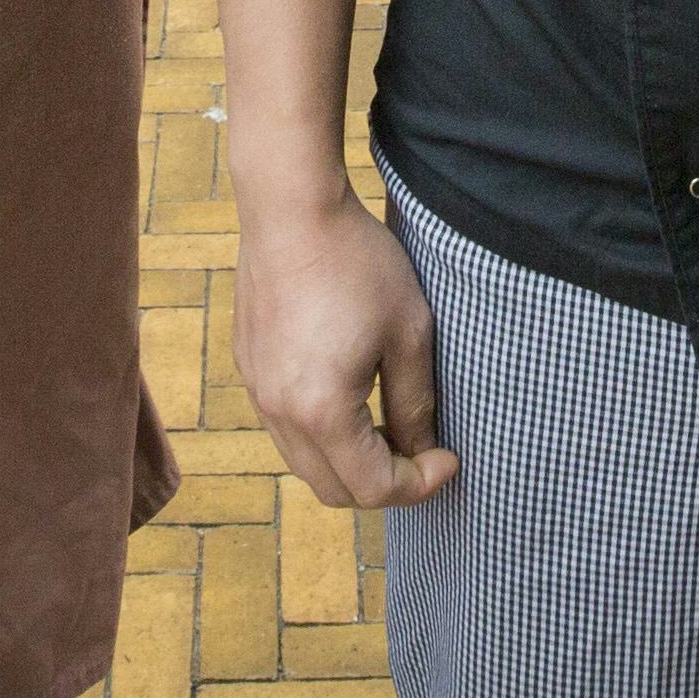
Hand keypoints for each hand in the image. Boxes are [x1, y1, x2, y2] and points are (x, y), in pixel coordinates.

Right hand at [233, 181, 454, 512]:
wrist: (291, 208)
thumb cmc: (358, 263)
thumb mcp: (409, 333)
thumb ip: (415, 403)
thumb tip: (422, 449)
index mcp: (321, 411)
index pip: (372, 487)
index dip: (418, 484)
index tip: (449, 458)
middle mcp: (278, 412)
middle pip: (334, 489)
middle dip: (383, 483)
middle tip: (422, 451)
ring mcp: (257, 390)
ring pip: (305, 462)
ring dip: (350, 461)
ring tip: (390, 425)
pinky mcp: (249, 367)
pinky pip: (285, 426)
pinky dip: (321, 432)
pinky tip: (351, 393)